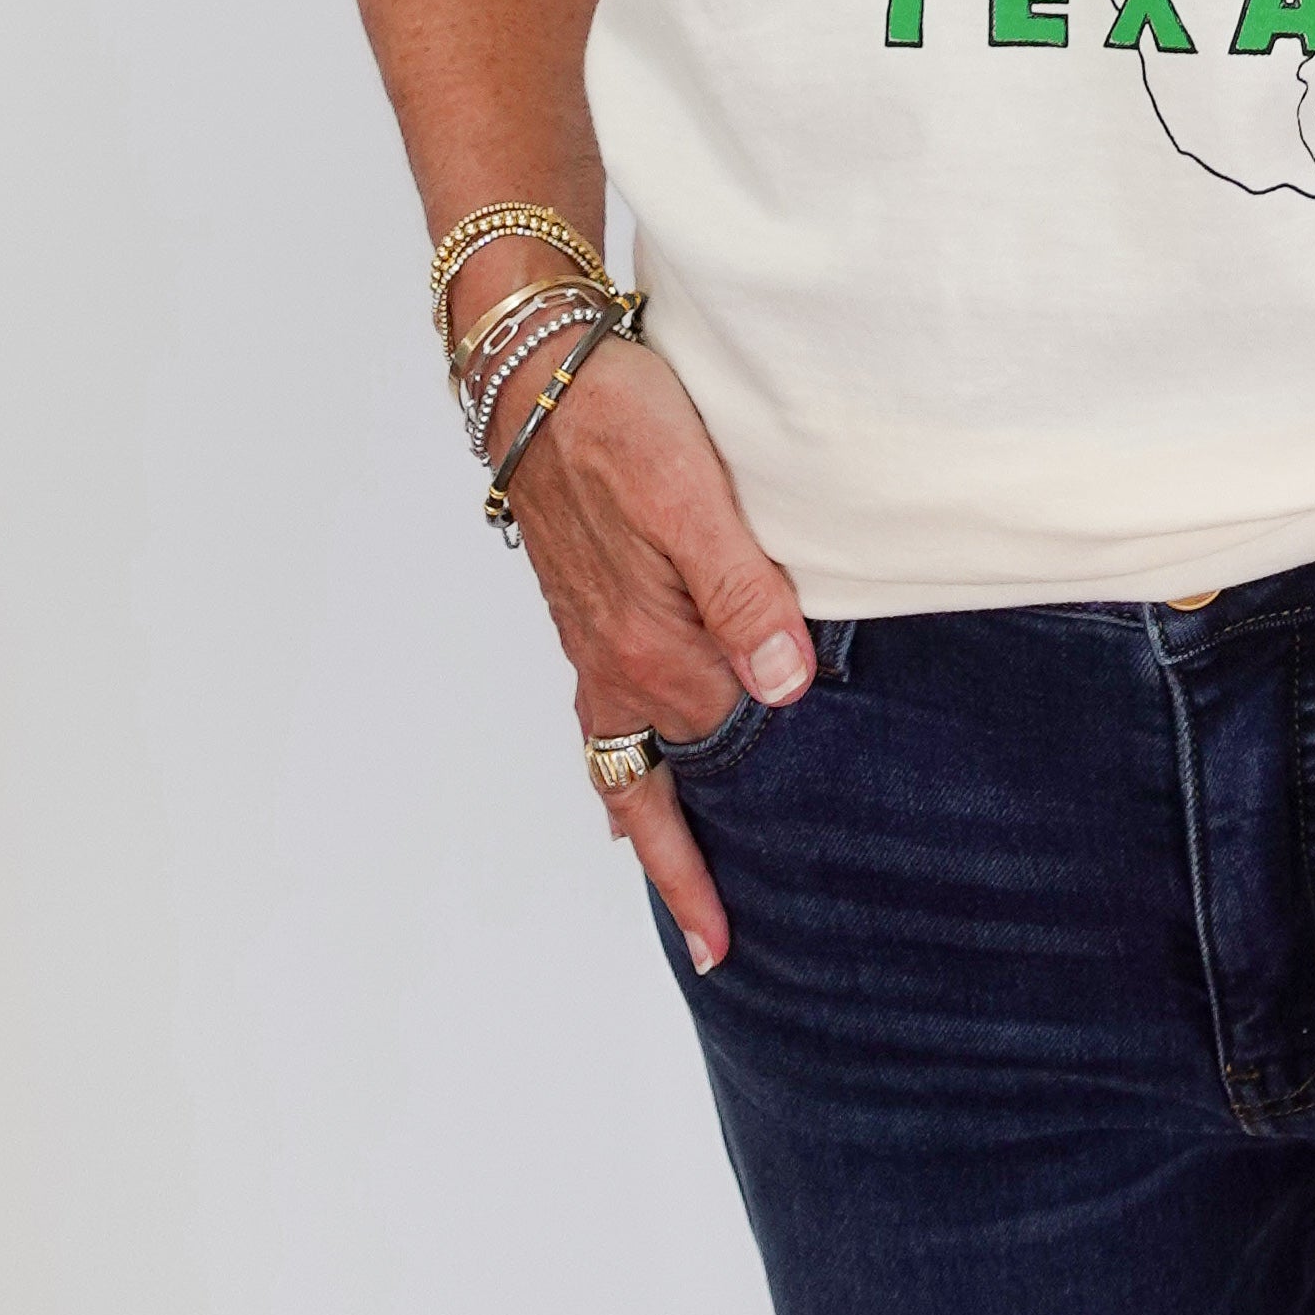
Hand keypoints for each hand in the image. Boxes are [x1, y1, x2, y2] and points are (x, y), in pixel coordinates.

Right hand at [494, 332, 812, 975]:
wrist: (531, 368)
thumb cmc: (617, 421)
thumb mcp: (695, 498)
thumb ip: (744, 593)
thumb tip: (783, 691)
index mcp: (648, 648)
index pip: (709, 769)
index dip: (734, 844)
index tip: (734, 936)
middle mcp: (613, 661)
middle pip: (660, 788)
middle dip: (683, 868)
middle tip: (716, 945)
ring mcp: (592, 640)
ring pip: (625, 759)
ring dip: (655, 824)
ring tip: (684, 884)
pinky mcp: (584, 608)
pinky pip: (603, 715)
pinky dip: (623, 765)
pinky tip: (632, 783)